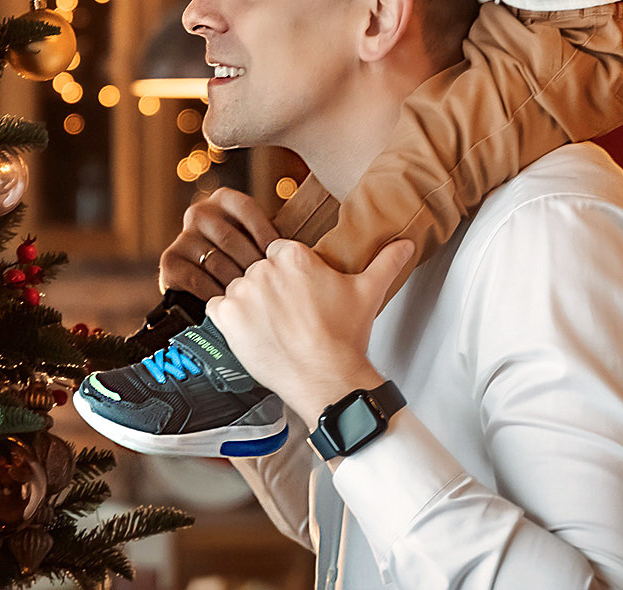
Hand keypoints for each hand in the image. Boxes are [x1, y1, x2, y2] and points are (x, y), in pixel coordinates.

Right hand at [159, 186, 279, 300]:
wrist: (202, 285)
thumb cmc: (242, 261)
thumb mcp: (256, 241)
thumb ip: (272, 239)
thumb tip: (304, 249)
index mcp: (223, 200)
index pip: (246, 208)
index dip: (265, 232)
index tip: (279, 256)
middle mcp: (199, 212)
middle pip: (230, 237)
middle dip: (252, 265)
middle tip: (269, 285)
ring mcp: (182, 236)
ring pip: (215, 261)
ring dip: (236, 283)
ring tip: (253, 298)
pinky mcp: (169, 261)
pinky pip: (197, 279)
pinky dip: (216, 294)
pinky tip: (230, 304)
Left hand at [207, 237, 414, 425]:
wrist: (326, 378)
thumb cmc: (345, 338)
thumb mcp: (368, 293)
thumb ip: (385, 262)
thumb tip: (406, 243)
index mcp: (294, 257)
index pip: (281, 252)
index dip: (290, 275)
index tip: (299, 294)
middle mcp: (264, 270)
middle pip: (260, 271)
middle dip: (271, 290)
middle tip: (290, 316)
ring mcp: (243, 293)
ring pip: (240, 290)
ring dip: (250, 305)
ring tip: (274, 329)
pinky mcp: (227, 318)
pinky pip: (216, 308)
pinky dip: (228, 319)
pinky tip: (250, 332)